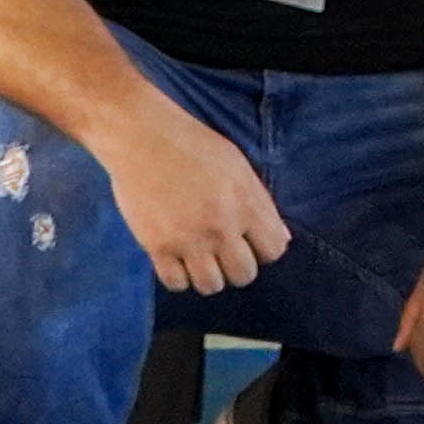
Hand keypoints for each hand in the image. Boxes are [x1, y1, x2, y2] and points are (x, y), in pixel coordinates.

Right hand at [100, 114, 290, 294]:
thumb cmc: (192, 145)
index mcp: (245, 203)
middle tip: (222, 251)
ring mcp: (189, 239)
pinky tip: (176, 258)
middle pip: (244, 275)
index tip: (248, 243)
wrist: (142, 137)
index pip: (273, 250)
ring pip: (211, 286)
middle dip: (236, 266)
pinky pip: (176, 283)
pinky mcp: (158, 246)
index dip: (263, 250)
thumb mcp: (237, 166)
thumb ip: (260, 203)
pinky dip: (179, 276)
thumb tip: (281, 238)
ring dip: (208, 274)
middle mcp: (221, 226)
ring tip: (198, 257)